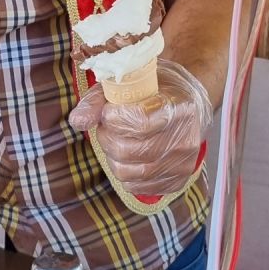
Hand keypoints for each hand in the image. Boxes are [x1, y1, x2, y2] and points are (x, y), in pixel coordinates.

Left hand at [68, 58, 212, 200]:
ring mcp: (182, 163)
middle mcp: (184, 138)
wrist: (191, 103)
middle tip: (107, 127)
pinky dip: (124, 173)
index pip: (137, 122)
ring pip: (128, 172)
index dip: (113, 118)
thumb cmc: (157, 90)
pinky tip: (128, 156)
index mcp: (177, 108)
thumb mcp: (129, 83)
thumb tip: (77, 121)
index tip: (109, 111)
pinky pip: (136, 186)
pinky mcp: (177, 180)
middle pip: (128, 150)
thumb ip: (99, 100)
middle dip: (107, 137)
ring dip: (112, 156)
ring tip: (116, 140)